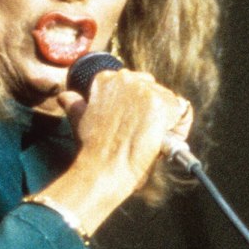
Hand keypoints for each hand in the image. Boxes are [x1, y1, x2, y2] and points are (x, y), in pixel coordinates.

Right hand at [49, 68, 192, 222]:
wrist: (103, 170)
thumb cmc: (92, 150)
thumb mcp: (79, 119)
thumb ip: (75, 104)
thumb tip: (65, 96)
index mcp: (106, 79)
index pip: (135, 84)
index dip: (137, 106)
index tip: (132, 123)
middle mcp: (126, 78)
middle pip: (154, 89)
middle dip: (153, 111)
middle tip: (143, 133)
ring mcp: (145, 91)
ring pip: (170, 101)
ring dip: (166, 120)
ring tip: (152, 140)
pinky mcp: (162, 105)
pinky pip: (183, 112)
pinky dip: (178, 128)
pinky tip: (163, 141)